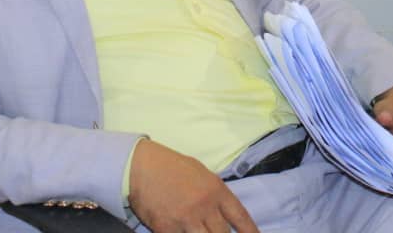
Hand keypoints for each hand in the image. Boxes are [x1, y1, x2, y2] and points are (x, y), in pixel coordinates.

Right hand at [128, 139, 259, 232]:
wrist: (141, 167)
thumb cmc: (172, 167)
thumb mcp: (203, 174)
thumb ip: (215, 194)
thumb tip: (224, 211)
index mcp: (217, 190)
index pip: (240, 217)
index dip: (250, 232)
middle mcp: (204, 206)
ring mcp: (186, 219)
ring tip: (201, 231)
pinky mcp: (166, 229)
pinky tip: (182, 232)